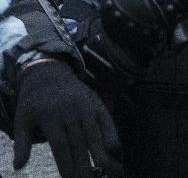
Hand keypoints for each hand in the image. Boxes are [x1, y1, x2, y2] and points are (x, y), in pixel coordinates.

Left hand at [13, 59, 121, 177]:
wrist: (48, 72)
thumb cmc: (33, 101)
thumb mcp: (22, 120)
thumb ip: (22, 144)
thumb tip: (18, 167)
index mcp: (50, 117)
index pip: (62, 146)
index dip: (67, 164)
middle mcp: (70, 112)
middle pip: (80, 144)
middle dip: (86, 166)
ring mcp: (86, 107)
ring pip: (96, 135)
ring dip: (104, 155)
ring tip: (113, 172)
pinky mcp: (96, 103)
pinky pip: (107, 121)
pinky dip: (112, 135)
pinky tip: (116, 151)